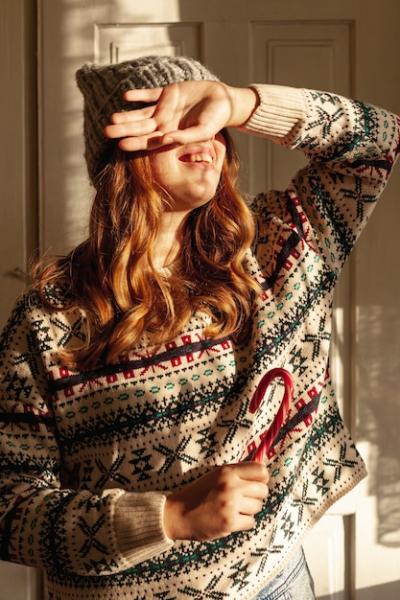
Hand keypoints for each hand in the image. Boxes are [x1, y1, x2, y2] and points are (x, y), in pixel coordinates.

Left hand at [103, 80, 257, 151]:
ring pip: (141, 113)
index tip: (120, 146)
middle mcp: (164, 124)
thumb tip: (165, 140)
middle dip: (124, 130)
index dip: (135, 144)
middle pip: (140, 128)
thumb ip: (185, 137)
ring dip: (127, 115)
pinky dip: (139, 95)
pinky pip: (149, 94)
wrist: (223, 100)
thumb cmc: (216, 120)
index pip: (149, 142)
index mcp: (171, 136)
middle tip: (107, 132)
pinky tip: (126, 97)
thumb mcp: (203, 132)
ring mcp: (164, 108)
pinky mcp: (167, 93)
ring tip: (113, 117)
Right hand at [163, 461, 269, 541]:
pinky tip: (231, 519)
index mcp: (227, 472)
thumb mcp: (215, 475)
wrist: (178, 514)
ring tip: (234, 509)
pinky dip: (243, 523)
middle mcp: (231, 486)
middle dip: (256, 496)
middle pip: (263, 490)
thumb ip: (236, 473)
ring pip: (258, 507)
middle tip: (243, 499)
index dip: (261, 478)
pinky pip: (251, 522)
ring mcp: (231, 505)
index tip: (255, 484)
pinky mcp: (230, 522)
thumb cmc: (198, 493)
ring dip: (249, 510)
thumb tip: (263, 474)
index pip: (260, 470)